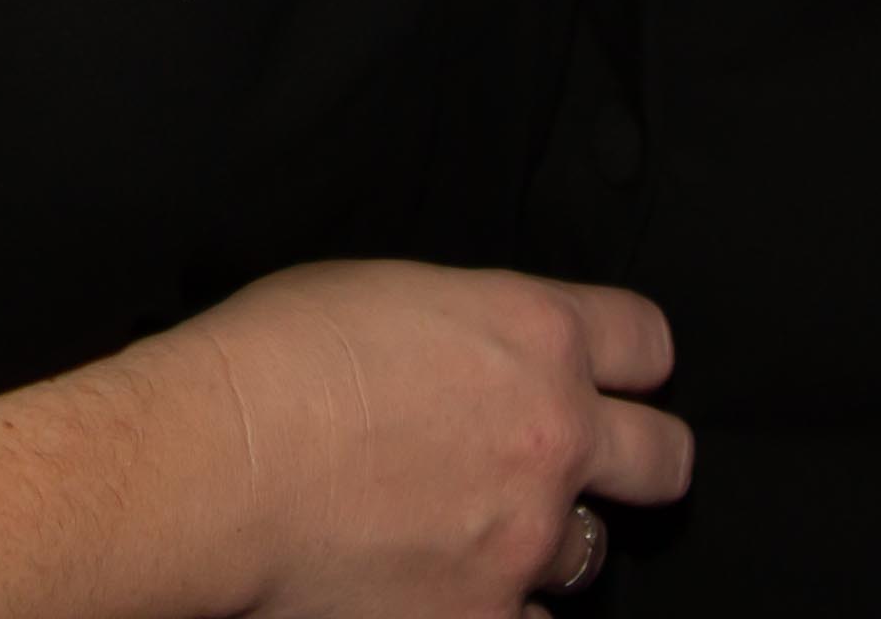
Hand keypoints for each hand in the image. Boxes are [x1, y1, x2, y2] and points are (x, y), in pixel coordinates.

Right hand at [141, 259, 687, 618]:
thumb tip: (464, 357)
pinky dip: (496, 610)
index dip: (631, 362)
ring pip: (590, 552)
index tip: (616, 377)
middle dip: (635, 461)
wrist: (216, 463)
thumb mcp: (385, 294)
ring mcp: (525, 537)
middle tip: (589, 468)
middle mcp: (553, 435)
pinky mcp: (483, 617)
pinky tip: (446, 589)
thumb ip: (461, 328)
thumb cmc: (272, 363)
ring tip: (481, 536)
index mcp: (532, 333)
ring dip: (545, 544)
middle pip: (663, 457)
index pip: (644, 342)